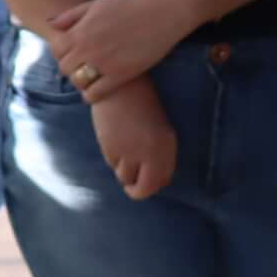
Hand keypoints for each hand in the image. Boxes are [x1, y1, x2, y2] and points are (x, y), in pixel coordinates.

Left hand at [45, 0, 196, 100]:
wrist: (163, 13)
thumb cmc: (129, 5)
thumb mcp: (96, 4)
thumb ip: (71, 15)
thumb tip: (50, 24)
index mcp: (81, 31)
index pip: (55, 50)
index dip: (61, 51)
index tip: (71, 50)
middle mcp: (88, 49)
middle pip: (65, 68)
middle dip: (70, 66)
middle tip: (82, 64)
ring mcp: (104, 64)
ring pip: (78, 82)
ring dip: (81, 80)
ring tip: (90, 75)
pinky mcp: (121, 75)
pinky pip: (95, 94)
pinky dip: (91, 94)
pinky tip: (97, 88)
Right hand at [90, 78, 177, 199]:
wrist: (118, 86)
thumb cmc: (142, 103)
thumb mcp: (160, 128)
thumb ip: (160, 153)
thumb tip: (155, 178)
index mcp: (166, 147)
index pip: (161, 181)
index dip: (155, 184)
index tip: (149, 180)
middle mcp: (150, 153)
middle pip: (143, 189)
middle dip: (137, 191)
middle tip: (132, 186)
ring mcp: (129, 153)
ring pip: (124, 177)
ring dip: (125, 171)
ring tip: (124, 154)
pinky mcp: (110, 149)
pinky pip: (112, 164)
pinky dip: (114, 159)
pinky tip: (115, 142)